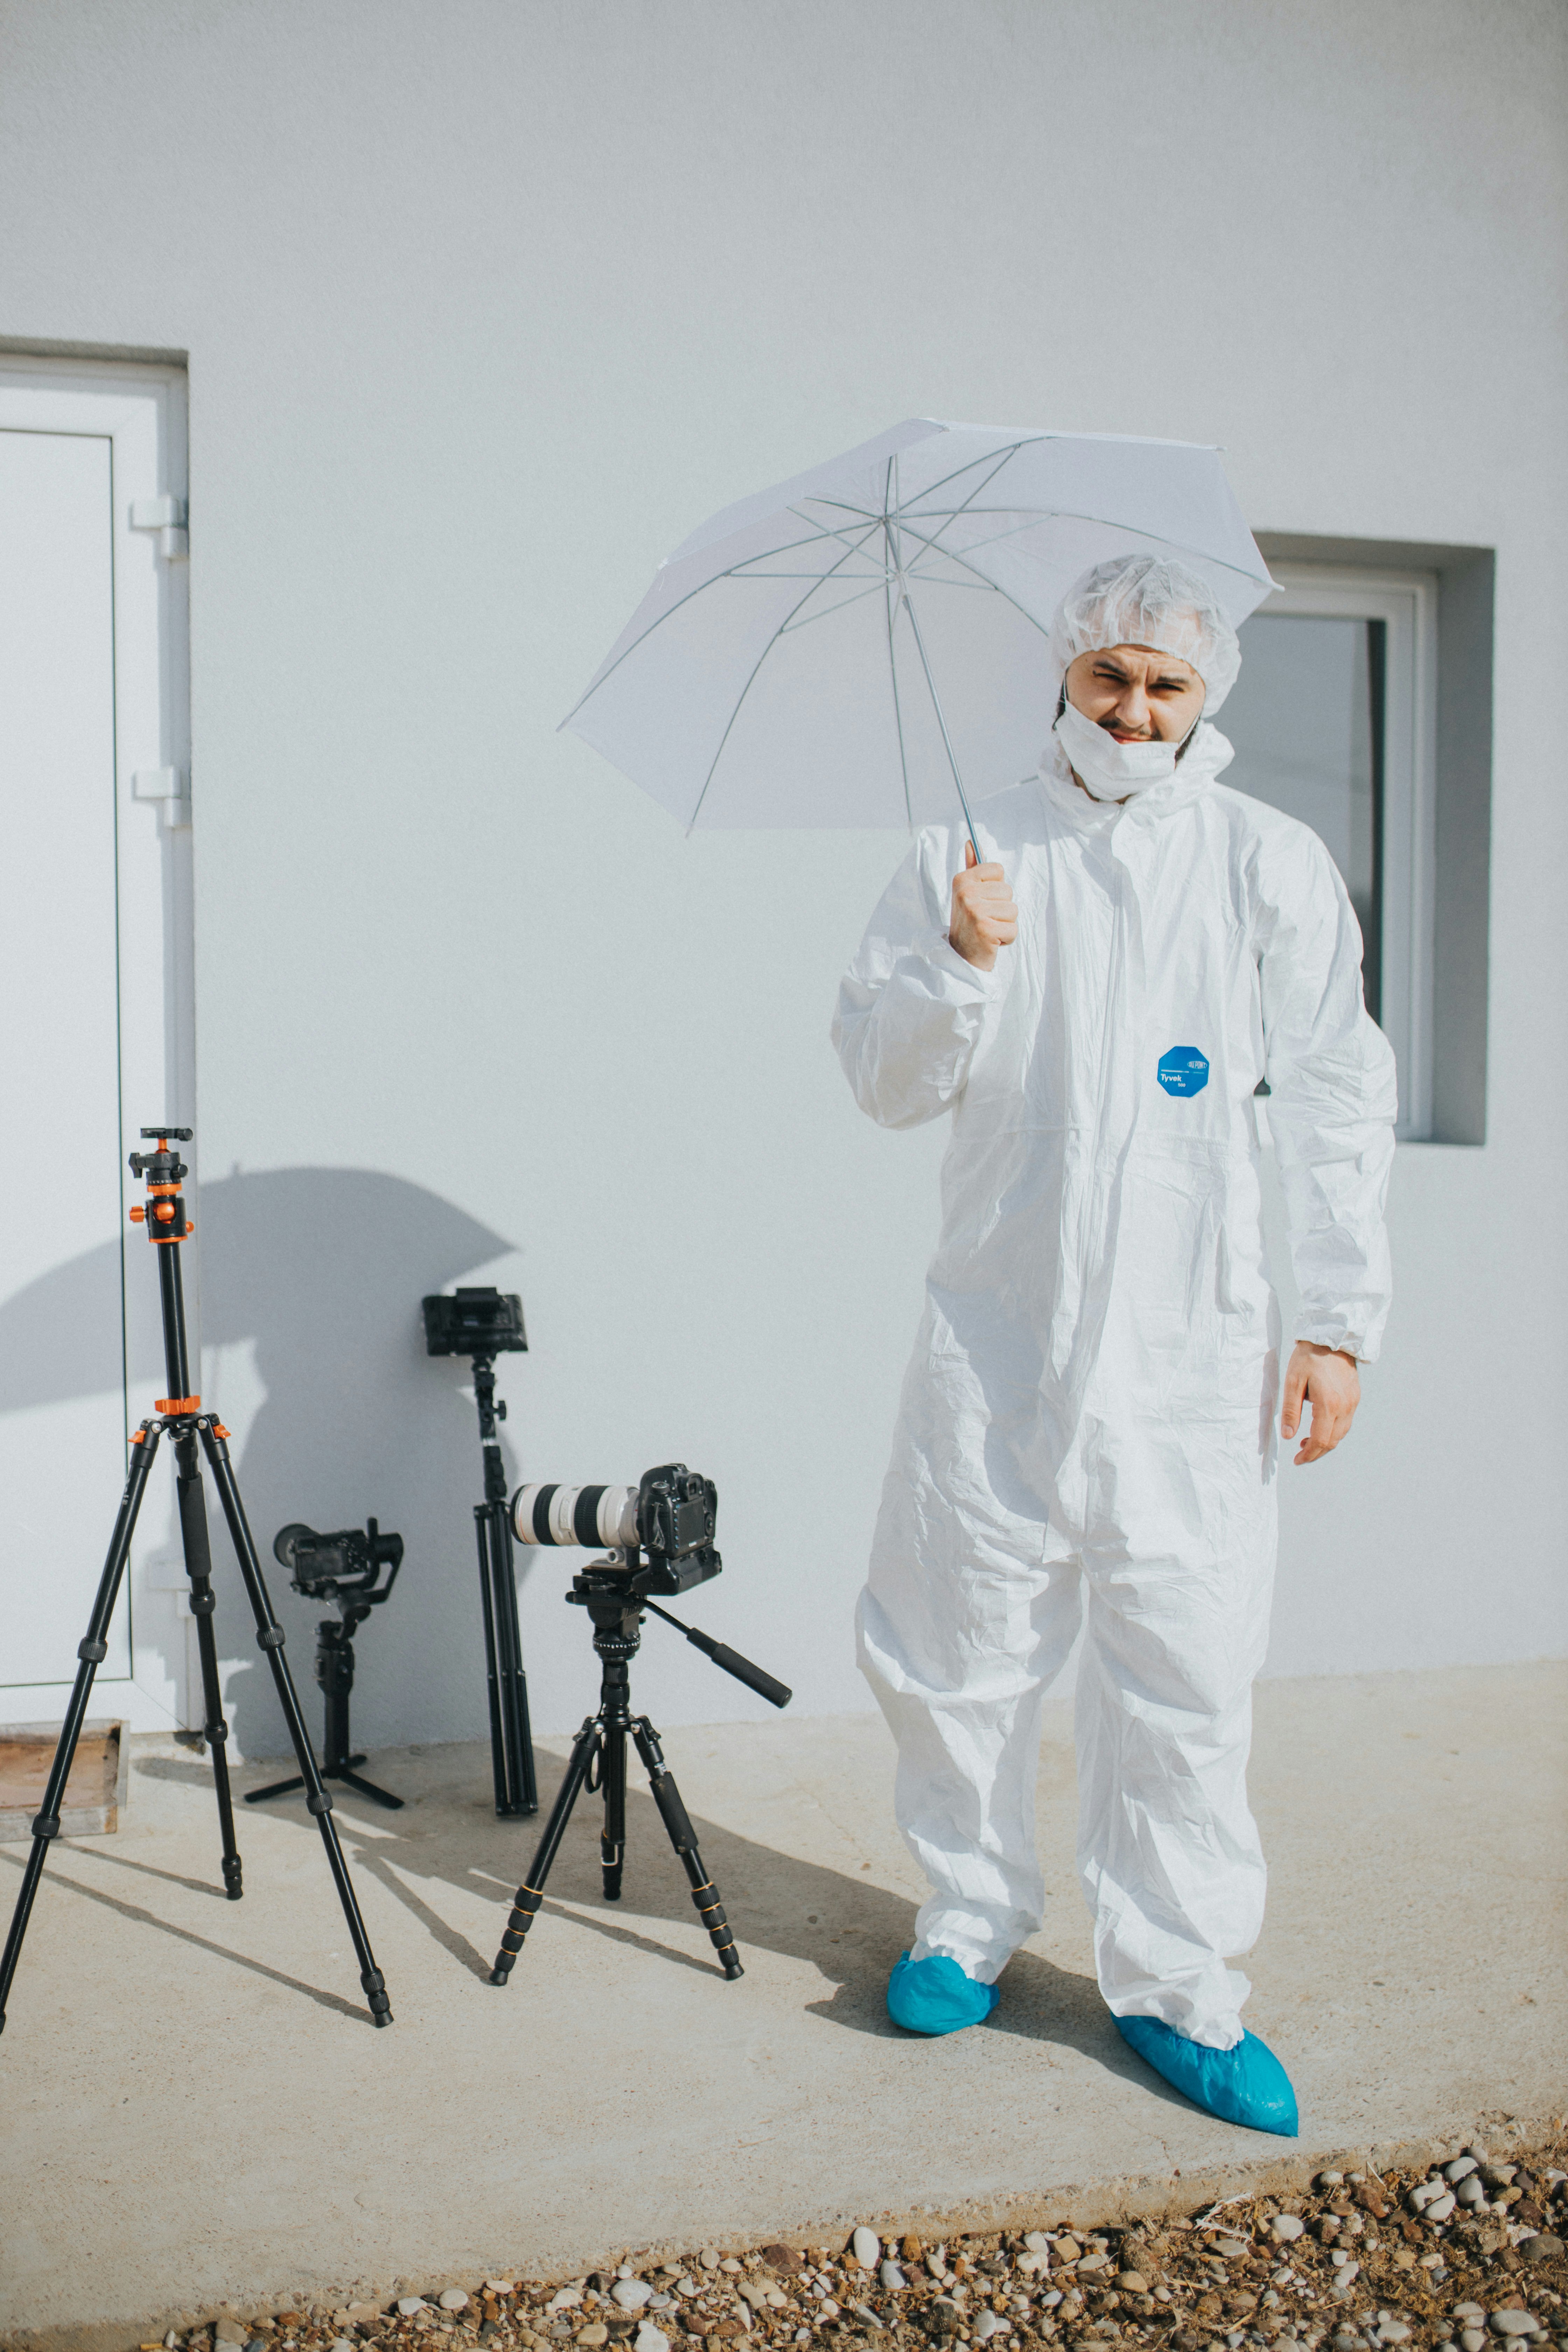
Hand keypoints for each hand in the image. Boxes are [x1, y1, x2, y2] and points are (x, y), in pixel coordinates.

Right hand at [949, 841, 1017, 971]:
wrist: (960, 957)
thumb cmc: (968, 923)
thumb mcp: (966, 893)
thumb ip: (972, 868)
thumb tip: (971, 842)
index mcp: (962, 880)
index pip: (998, 870)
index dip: (996, 888)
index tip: (983, 901)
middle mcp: (966, 893)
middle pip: (1008, 890)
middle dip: (1002, 908)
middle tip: (985, 919)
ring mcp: (975, 910)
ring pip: (1013, 910)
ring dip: (1005, 924)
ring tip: (989, 930)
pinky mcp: (985, 929)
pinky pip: (1013, 928)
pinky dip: (1007, 938)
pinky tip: (992, 941)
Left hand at [1281, 1341, 1360, 1464]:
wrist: (1331, 1337)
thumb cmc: (1309, 1357)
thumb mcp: (1293, 1382)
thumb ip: (1291, 1410)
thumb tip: (1288, 1436)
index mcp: (1329, 1404)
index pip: (1321, 1440)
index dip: (1309, 1454)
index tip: (1297, 1460)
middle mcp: (1345, 1406)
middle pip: (1333, 1441)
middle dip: (1316, 1452)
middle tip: (1300, 1455)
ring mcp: (1353, 1402)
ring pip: (1341, 1433)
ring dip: (1325, 1442)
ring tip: (1306, 1442)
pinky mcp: (1355, 1397)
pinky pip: (1345, 1422)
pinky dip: (1333, 1431)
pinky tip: (1320, 1427)